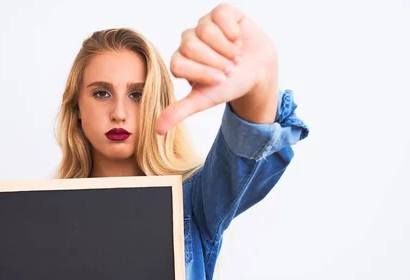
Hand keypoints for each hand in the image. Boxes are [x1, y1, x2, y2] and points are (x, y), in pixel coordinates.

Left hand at [155, 3, 277, 133]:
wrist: (258, 72)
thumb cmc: (229, 85)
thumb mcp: (203, 100)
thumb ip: (179, 111)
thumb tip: (157, 130)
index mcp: (180, 61)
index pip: (178, 64)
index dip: (201, 73)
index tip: (219, 80)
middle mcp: (189, 41)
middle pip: (190, 46)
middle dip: (215, 61)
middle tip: (229, 69)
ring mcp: (204, 25)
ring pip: (205, 30)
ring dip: (226, 48)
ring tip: (235, 55)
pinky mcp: (221, 13)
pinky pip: (220, 14)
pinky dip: (233, 31)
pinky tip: (238, 39)